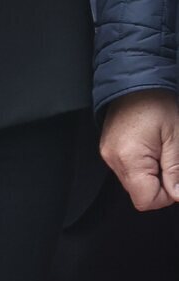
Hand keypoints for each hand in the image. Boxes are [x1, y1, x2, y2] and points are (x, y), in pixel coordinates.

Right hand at [100, 89, 178, 211]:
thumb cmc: (155, 102)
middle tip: (168, 157)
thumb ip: (177, 170)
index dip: (166, 195)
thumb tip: (177, 195)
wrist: (135, 80)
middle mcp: (113, 158)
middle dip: (159, 183)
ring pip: (134, 182)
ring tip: (158, 149)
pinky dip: (141, 164)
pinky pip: (127, 169)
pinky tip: (149, 147)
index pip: (146, 200)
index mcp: (129, 157)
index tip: (175, 177)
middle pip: (139, 193)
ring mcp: (108, 153)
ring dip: (150, 173)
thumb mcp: (177, 137)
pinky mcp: (108, 148)